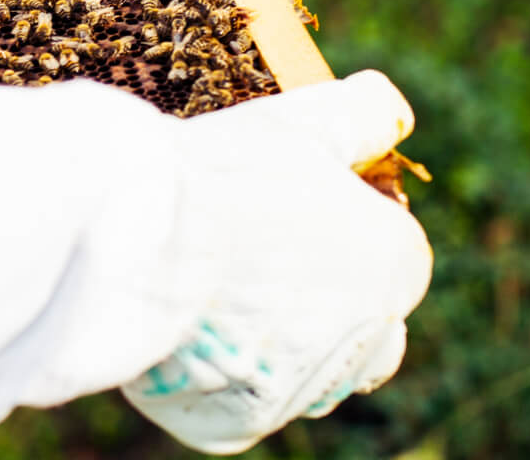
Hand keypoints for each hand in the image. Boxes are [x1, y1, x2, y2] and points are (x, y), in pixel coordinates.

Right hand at [122, 71, 430, 454]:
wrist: (133, 238)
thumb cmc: (224, 173)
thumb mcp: (302, 121)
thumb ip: (363, 113)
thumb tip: (391, 106)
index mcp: (394, 264)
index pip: (396, 255)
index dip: (351, 229)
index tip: (301, 210)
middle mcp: (365, 341)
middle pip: (371, 336)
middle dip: (337, 308)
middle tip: (270, 264)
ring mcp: (301, 389)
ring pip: (310, 377)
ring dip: (282, 347)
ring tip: (220, 297)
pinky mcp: (238, 422)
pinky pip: (243, 408)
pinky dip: (222, 380)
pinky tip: (188, 333)